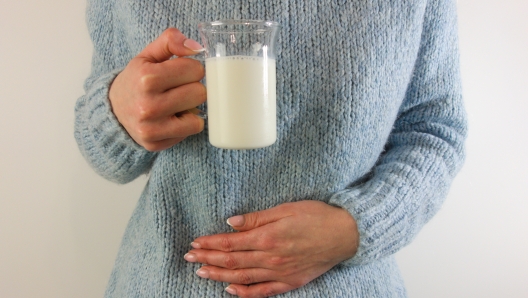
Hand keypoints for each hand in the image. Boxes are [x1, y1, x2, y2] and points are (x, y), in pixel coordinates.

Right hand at [109, 28, 206, 150]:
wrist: (112, 110)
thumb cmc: (137, 80)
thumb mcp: (148, 55)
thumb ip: (171, 41)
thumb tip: (196, 47)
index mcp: (148, 78)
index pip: (196, 69)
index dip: (191, 69)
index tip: (180, 73)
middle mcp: (148, 105)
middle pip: (200, 93)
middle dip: (193, 88)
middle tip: (178, 90)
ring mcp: (151, 128)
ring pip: (198, 116)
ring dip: (191, 108)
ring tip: (175, 104)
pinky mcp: (155, 143)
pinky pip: (191, 131)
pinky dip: (185, 124)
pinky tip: (171, 119)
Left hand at [184, 200, 358, 297]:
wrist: (344, 235)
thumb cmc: (316, 216)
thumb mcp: (286, 209)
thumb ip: (257, 217)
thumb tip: (231, 223)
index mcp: (268, 237)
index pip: (230, 243)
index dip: (210, 244)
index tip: (195, 243)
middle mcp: (271, 258)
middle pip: (232, 261)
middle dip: (208, 259)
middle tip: (190, 258)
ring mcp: (279, 272)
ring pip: (242, 277)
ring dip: (219, 276)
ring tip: (201, 273)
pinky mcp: (289, 282)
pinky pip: (262, 291)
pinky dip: (244, 293)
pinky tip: (230, 291)